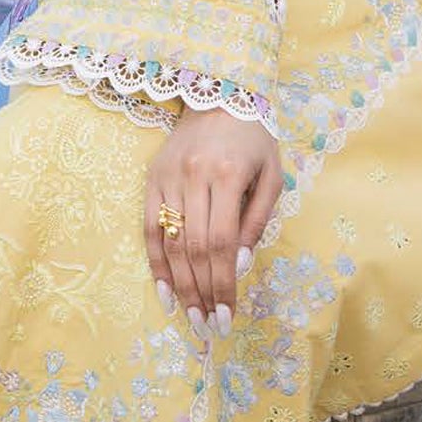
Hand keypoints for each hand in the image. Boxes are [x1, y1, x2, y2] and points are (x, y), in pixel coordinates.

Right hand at [144, 107, 283, 334]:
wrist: (219, 93)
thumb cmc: (254, 138)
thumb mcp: (272, 175)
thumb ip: (257, 220)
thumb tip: (238, 266)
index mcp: (227, 175)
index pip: (222, 242)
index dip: (222, 283)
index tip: (227, 314)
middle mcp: (193, 177)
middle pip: (194, 248)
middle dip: (202, 292)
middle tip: (207, 327)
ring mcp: (168, 178)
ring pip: (170, 242)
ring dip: (179, 285)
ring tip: (189, 316)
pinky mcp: (151, 179)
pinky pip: (150, 227)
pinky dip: (156, 262)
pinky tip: (164, 290)